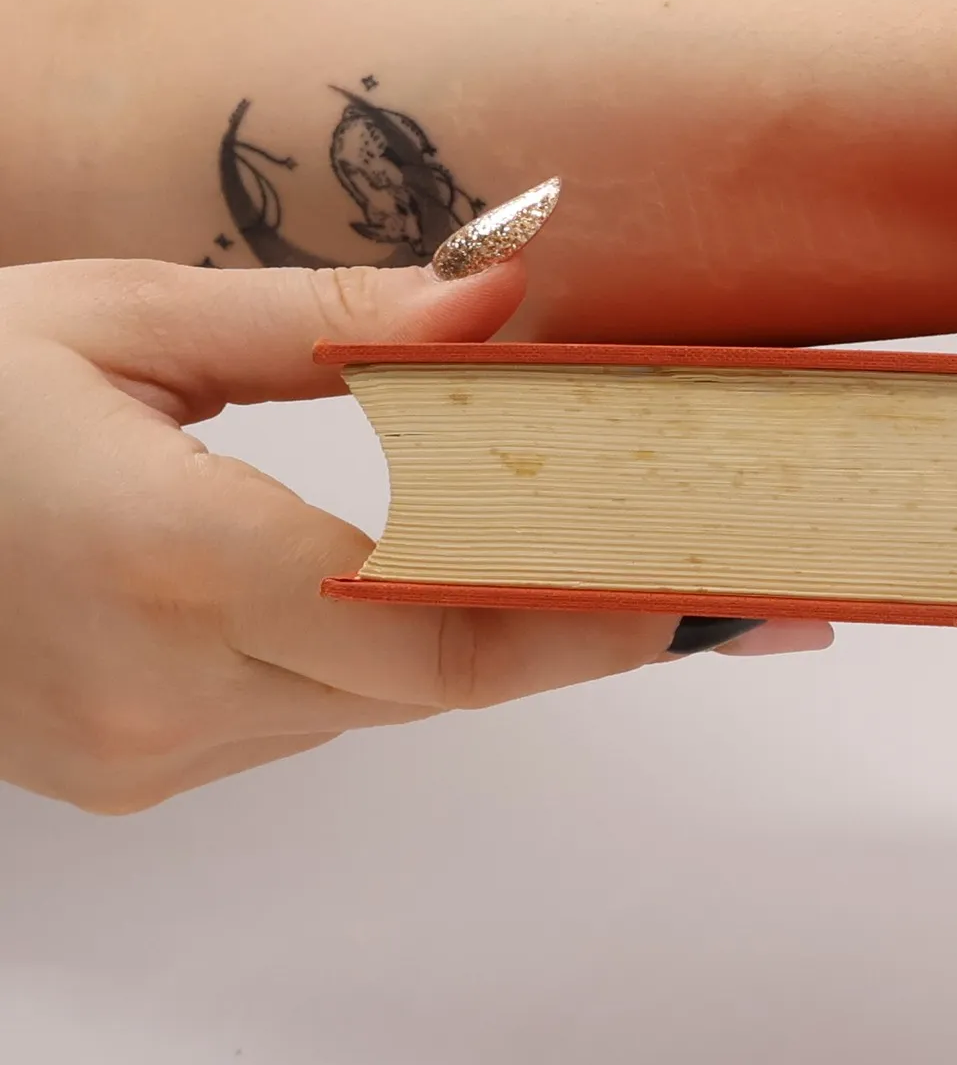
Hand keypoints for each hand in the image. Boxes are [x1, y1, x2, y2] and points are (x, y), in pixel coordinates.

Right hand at [0, 255, 828, 813]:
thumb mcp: (121, 316)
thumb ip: (327, 318)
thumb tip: (506, 292)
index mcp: (174, 559)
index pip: (455, 624)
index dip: (605, 618)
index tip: (726, 599)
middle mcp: (169, 688)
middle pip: (446, 673)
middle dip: (581, 620)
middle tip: (726, 582)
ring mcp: (145, 753)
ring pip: (386, 698)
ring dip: (484, 626)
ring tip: (600, 556)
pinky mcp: (132, 772)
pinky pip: (313, 713)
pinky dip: (385, 649)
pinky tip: (416, 576)